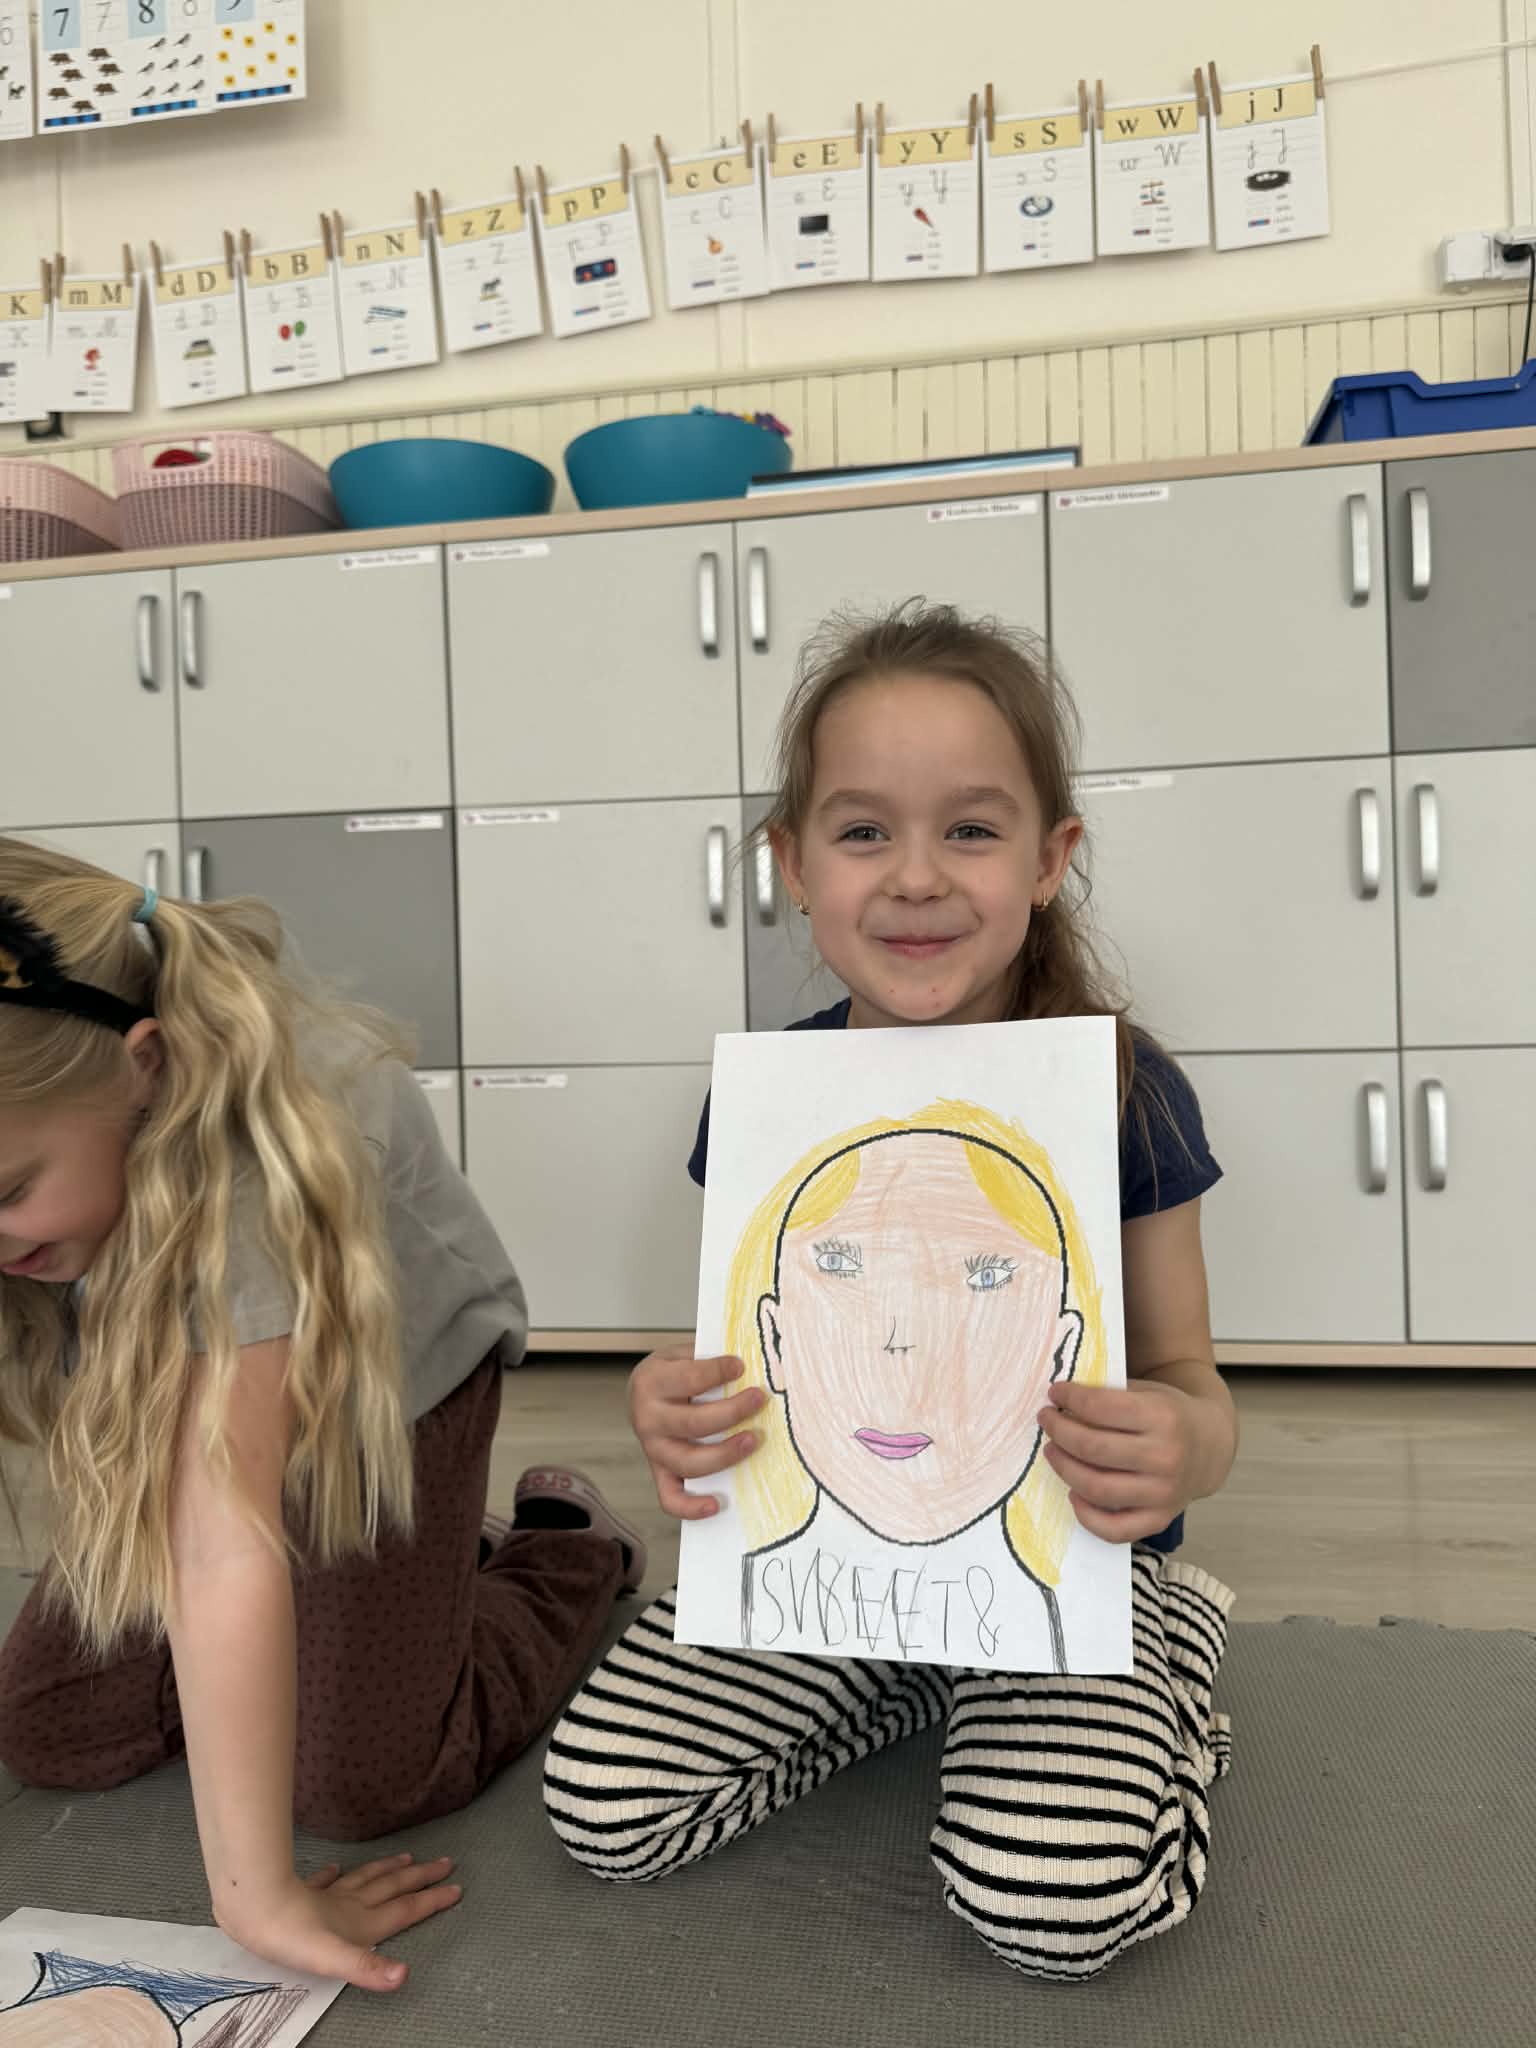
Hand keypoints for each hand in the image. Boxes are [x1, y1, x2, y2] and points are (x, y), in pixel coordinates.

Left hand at [215, 1853, 461, 1992]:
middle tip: (445, 1863)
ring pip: (367, 1879)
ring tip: (406, 1858)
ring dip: (389, 1870)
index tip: (456, 1888)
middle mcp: (351, 1906)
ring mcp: (328, 1897)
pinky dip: (336, 1874)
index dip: (432, 1900)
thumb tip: (404, 1975)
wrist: (254, 1907)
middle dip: (421, 1878)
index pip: (405, 1910)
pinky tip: (336, 1868)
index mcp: (362, 1924)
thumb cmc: (292, 1937)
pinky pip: (327, 1881)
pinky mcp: (303, 1893)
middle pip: (393, 1888)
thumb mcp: (333, 1960)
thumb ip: (368, 1968)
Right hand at [629, 1346, 766, 1520]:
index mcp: (651, 1382)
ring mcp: (652, 1449)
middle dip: (732, 1412)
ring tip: (753, 1440)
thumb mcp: (681, 1354)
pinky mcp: (659, 1472)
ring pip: (688, 1462)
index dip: (718, 1372)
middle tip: (759, 1398)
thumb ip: (707, 1359)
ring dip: (725, 1454)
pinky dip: (690, 1508)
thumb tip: (751, 1366)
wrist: (643, 1391)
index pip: (689, 1379)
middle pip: (693, 1422)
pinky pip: (670, 1498)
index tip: (740, 1366)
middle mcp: (647, 1418)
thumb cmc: (672, 1372)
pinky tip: (716, 1505)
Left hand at [1036, 1380, 1234, 1543]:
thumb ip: (1109, 1396)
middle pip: (1093, 1449)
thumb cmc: (1169, 1415)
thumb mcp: (1147, 1392)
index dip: (1070, 1398)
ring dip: (1064, 1468)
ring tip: (1053, 1451)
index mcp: (1164, 1417)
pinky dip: (1086, 1515)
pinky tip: (1073, 1492)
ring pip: (1097, 1488)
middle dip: (1059, 1431)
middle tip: (1047, 1420)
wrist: (1210, 1446)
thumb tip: (1059, 1403)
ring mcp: (1164, 1494)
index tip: (1055, 1393)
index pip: (1101, 1408)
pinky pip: (1114, 1529)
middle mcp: (1166, 1457)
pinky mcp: (1160, 1520)